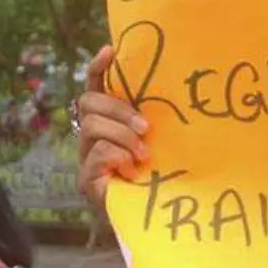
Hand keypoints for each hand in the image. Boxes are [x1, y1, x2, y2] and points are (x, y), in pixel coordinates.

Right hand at [75, 45, 151, 207]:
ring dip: (121, 135)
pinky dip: (117, 157)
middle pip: (89, 102)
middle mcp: (92, 134)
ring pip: (91, 127)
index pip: (96, 85)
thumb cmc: (162, 175)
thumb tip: (181, 85)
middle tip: (146, 126)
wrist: (153, 217)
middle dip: (118, 109)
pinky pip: (95, 155)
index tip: (110, 50)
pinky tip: (132, 169)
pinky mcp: (86, 179)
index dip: (98, 67)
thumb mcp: (162, 139)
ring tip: (143, 153)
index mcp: (109, 119)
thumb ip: (157, 118)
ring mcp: (86, 156)